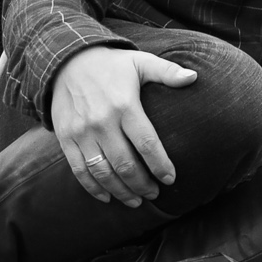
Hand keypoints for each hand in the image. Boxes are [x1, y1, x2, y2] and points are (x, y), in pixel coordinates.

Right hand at [47, 46, 197, 206]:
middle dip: (142, 184)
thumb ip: (167, 72)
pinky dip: (93, 188)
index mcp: (124, 105)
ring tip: (135, 200)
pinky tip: (107, 197)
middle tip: (154, 193)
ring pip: (102, 172)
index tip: (170, 179)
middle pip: (125, 164)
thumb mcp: (141, 62)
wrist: (66, 60)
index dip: (160, 165)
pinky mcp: (66, 138)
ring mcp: (81, 132)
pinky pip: (79, 170)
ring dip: (120, 191)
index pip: (147, 143)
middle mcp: (102, 121)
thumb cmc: (111, 64)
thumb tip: (195, 77)